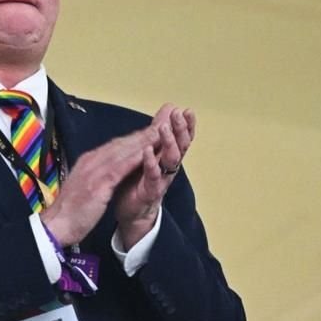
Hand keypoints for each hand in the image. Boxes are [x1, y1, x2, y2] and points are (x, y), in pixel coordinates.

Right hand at [40, 126, 159, 246]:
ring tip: (160, 131)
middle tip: (160, 123)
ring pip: (122, 151)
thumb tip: (104, 171)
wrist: (55, 226)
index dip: (134, 138)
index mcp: (87, 162)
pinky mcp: (97, 184)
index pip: (115, 146)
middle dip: (142, 133)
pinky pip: (120, 168)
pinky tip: (147, 152)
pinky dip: (134, 158)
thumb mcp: (83, 187)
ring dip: (142, 141)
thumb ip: (94, 175)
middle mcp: (91, 161)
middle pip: (121, 144)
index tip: (149, 131)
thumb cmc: (69, 211)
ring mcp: (93, 171)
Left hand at [113, 104, 195, 248]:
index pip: (182, 138)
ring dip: (168, 143)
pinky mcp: (149, 191)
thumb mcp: (150, 151)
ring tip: (164, 128)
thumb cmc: (141, 179)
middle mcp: (168, 167)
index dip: (187, 125)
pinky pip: (153, 176)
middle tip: (180, 115)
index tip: (188, 110)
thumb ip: (159, 131)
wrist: (132, 213)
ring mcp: (161, 179)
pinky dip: (151, 163)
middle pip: (180, 146)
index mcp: (168, 156)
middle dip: (181, 130)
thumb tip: (169, 108)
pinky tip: (147, 152)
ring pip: (171, 159)